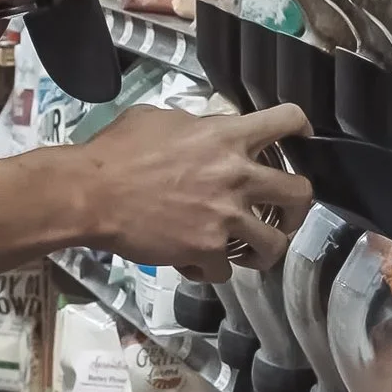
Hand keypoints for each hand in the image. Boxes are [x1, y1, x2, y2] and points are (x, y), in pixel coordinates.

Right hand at [75, 103, 311, 280]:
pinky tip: (193, 263)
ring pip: (275, 243)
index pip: (286, 120)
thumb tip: (201, 131)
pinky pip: (226, 271)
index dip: (300, 128)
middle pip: (300, 193)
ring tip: (247, 250)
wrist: (91, 194)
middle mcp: (237, 176)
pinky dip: (211, 270)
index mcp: (227, 136)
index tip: (301, 137)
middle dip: (296, 207)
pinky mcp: (206, 251)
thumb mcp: (158, 120)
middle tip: (282, 213)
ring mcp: (225, 217)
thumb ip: (193, 126)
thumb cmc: (116, 152)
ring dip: (263, 248)